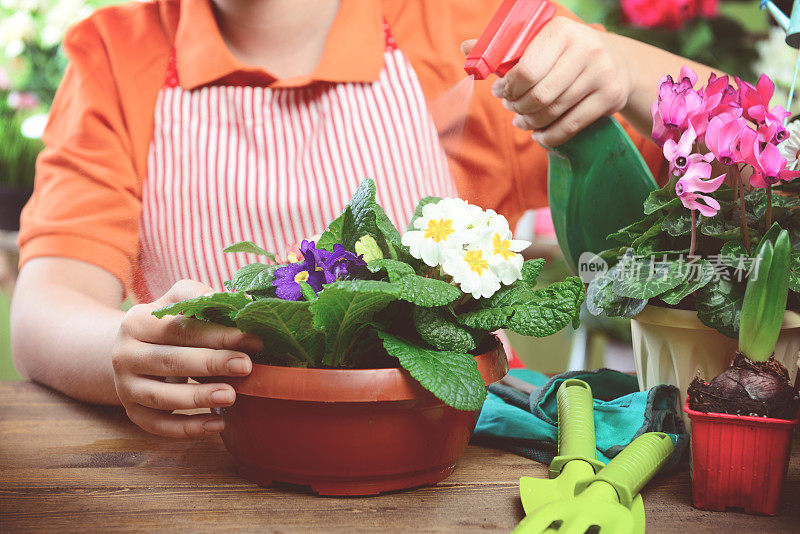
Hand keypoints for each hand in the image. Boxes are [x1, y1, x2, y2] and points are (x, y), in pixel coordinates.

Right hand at [111, 279, 262, 437]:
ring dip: (198, 398)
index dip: (217, 334)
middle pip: (170, 360)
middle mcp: (125, 354)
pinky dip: (188, 428)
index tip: (252, 339)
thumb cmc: (168, 326)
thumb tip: (245, 302)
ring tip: (231, 396)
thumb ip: (204, 299)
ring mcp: (125, 386)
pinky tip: (217, 424)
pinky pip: (159, 425)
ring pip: (161, 396)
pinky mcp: (132, 412)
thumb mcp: (177, 303)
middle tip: (246, 366)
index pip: (180, 327)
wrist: (132, 353)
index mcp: (137, 322)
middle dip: (211, 363)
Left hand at [463, 17, 630, 146]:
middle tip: (511, 109)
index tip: (500, 93)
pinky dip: (550, 136)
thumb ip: (506, 50)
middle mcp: (585, 48)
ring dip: (531, 122)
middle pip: (539, 95)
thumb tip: (465, 46)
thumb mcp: (541, 45)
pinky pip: (571, 126)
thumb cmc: (566, 55)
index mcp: (561, 30)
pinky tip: (539, 135)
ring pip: (553, 111)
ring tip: (522, 121)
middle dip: (518, 107)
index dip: (507, 89)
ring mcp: (601, 73)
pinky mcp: (611, 96)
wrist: (619, 63)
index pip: (526, 70)